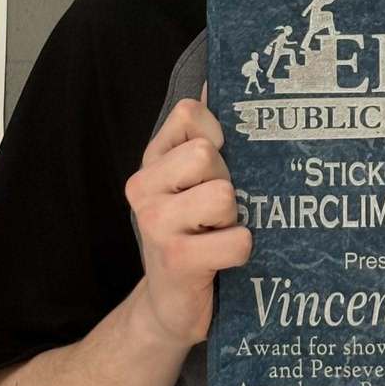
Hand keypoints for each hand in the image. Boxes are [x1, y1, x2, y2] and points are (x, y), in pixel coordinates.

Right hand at [125, 83, 251, 346]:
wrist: (171, 305)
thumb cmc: (194, 232)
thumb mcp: (192, 180)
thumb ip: (202, 133)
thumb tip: (217, 80)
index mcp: (152, 160)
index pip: (189, 113)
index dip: (217, 133)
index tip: (218, 161)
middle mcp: (144, 188)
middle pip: (208, 153)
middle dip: (228, 181)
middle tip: (219, 210)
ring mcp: (155, 225)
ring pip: (223, 194)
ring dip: (234, 218)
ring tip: (218, 233)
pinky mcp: (176, 261)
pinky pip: (236, 239)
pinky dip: (241, 250)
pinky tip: (222, 260)